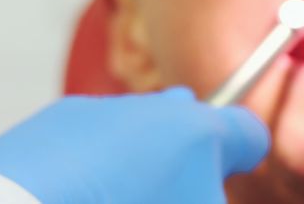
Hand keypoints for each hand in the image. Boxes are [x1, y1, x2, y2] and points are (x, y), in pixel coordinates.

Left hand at [0, 87, 268, 203]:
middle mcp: (153, 110)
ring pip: (135, 129)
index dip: (244, 158)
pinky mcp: (54, 123)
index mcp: (200, 132)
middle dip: (188, 154)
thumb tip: (203, 190)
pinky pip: (86, 139)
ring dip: (136, 159)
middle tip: (173, 192)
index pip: (248, 133)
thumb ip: (211, 196)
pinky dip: (88, 162)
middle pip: (190, 121)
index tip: (228, 176)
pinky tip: (76, 198)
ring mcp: (101, 112)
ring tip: (117, 200)